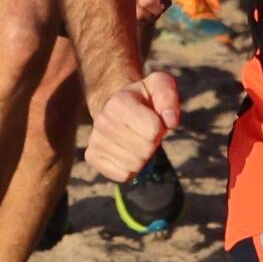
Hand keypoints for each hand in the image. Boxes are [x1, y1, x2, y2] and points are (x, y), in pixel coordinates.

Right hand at [80, 68, 183, 183]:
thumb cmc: (144, 98)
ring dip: (143, 156)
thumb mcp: (160, 86)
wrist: (118, 107)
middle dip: (153, 143)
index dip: (160, 127)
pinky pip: (123, 175)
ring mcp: (95, 140)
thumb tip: (170, 121)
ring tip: (137, 140)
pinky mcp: (92, 156)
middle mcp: (102, 121)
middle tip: (146, 132)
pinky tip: (127, 152)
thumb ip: (168, 97)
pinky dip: (132, 168)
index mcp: (119, 102)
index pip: (153, 130)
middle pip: (146, 150)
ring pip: (135, 165)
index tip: (153, 118)